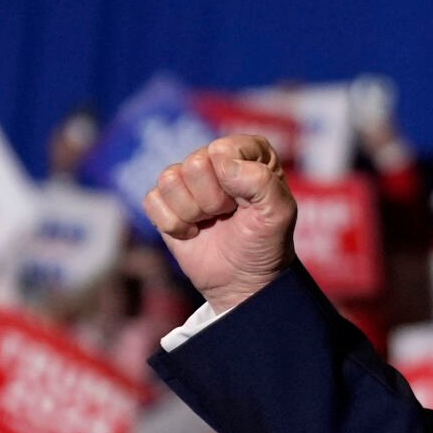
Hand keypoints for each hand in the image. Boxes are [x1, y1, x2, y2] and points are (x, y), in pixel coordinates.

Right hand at [144, 135, 296, 313]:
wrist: (245, 282)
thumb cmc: (266, 244)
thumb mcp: (279, 213)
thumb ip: (261, 180)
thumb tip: (220, 162)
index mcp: (249, 152)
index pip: (223, 150)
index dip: (233, 182)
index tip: (248, 202)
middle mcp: (216, 159)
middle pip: (194, 165)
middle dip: (212, 200)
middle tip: (228, 214)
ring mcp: (188, 179)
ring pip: (169, 180)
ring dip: (193, 212)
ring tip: (211, 222)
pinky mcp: (165, 202)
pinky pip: (152, 200)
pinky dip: (174, 224)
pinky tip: (193, 231)